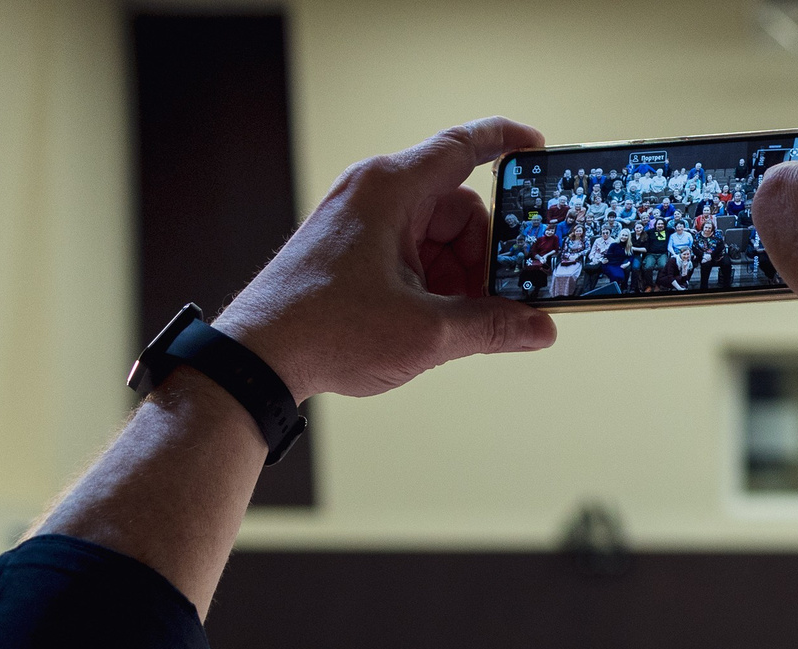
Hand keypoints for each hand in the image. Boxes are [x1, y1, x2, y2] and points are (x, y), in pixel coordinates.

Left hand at [212, 117, 556, 402]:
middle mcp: (375, 194)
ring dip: (457, 276)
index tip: (537, 150)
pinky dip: (432, 282)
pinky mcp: (353, 248)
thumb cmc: (324, 328)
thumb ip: (492, 325)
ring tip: (451, 319)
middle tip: (495, 298)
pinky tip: (431, 319)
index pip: (463, 148)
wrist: (260, 355)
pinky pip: (411, 252)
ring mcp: (362, 221)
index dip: (506, 144)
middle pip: (458, 208)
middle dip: (482, 255)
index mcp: (392, 189)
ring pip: (437, 236)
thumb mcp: (427, 332)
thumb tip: (537, 327)